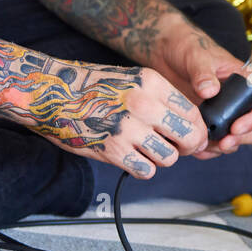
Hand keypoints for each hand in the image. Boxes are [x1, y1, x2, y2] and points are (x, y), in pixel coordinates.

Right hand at [29, 61, 210, 177]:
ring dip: (162, 158)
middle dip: (188, 146)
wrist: (54, 94)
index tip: (194, 135)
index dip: (198, 128)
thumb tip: (190, 124)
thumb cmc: (94, 88)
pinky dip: (143, 169)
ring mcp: (128, 128)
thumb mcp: (134, 79)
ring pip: (169, 157)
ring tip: (149, 151)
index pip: (193, 112)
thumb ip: (162, 99)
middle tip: (179, 148)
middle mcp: (144, 104)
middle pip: (189, 136)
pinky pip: (146, 170)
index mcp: (152, 83)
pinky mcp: (114, 150)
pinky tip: (133, 159)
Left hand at [151, 26, 251, 154]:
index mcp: (245, 82)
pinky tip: (196, 148)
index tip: (236, 127)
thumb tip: (210, 91)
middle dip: (245, 139)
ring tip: (205, 145)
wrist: (165, 54)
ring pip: (238, 140)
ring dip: (225, 147)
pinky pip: (215, 145)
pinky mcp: (208, 125)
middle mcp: (239, 101)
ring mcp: (224, 115)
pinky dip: (208, 151)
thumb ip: (203, 72)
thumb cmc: (187, 47)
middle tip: (224, 143)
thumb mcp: (196, 56)